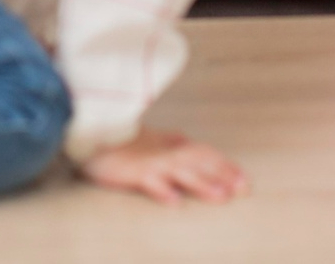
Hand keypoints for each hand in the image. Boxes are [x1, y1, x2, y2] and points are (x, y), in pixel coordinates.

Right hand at [79, 129, 249, 205]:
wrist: (90, 133)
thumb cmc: (121, 141)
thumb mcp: (150, 140)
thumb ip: (170, 141)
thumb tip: (187, 140)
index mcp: (171, 145)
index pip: (205, 153)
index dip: (226, 165)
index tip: (245, 180)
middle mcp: (164, 152)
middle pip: (199, 162)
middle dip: (223, 175)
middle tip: (243, 189)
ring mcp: (149, 162)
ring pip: (180, 172)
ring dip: (201, 183)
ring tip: (220, 197)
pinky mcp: (131, 172)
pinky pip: (148, 181)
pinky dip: (162, 190)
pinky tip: (175, 201)